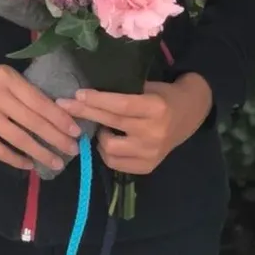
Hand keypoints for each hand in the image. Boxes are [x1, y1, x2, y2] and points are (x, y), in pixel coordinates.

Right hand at [0, 58, 81, 171]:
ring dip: (40, 153)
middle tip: (72, 151)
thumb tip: (52, 113)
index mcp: (6, 78)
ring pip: (19, 138)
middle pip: (33, 122)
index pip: (39, 101)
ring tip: (55, 163)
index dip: (59, 118)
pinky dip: (16, 159)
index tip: (75, 131)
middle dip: (56, 139)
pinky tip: (28, 164)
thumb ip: (21, 92)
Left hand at [57, 74, 214, 174]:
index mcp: (156, 108)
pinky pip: (116, 163)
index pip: (120, 106)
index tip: (76, 95)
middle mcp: (154, 133)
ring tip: (101, 126)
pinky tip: (109, 139)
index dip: (96, 101)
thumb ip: (124, 92)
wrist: (190, 114)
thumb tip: (88, 93)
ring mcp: (151, 153)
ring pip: (109, 149)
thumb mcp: (148, 87)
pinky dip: (107, 152)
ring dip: (98, 136)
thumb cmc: (164, 95)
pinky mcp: (148, 167)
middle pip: (111, 124)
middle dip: (85, 114)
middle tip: (65, 105)